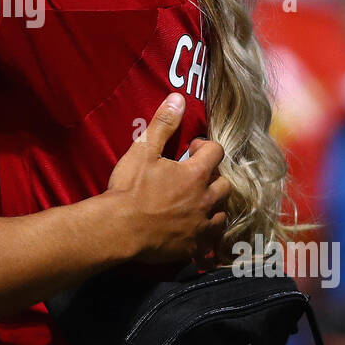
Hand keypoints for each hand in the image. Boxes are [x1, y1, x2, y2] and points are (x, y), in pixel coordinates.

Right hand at [106, 93, 231, 263]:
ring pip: (222, 212)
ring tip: (196, 202)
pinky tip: (193, 228)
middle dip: (214, 177)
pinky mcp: (194, 246)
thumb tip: (178, 98)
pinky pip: (210, 238)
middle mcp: (205, 199)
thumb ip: (163, 124)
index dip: (205, 147)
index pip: (217, 152)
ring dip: (213, 205)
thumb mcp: (143, 150)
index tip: (190, 149)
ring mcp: (201, 225)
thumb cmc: (130, 189)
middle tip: (194, 177)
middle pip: (225, 184)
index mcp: (195, 174)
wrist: (118, 229)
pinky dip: (205, 230)